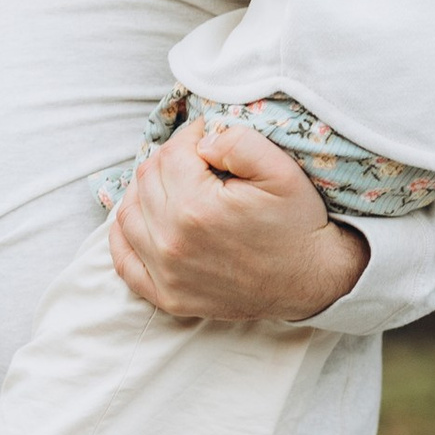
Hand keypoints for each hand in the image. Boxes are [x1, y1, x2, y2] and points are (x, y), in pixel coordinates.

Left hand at [106, 116, 369, 325]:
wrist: (311, 281)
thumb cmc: (297, 223)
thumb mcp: (281, 170)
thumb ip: (238, 142)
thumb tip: (201, 142)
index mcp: (197, 208)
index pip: (170, 153)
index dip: (189, 137)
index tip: (206, 139)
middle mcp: (172, 243)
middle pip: (146, 179)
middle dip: (169, 162)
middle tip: (197, 162)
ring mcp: (165, 274)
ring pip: (128, 213)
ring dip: (146, 192)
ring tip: (174, 186)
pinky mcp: (166, 296)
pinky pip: (124, 260)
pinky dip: (125, 235)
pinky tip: (144, 219)